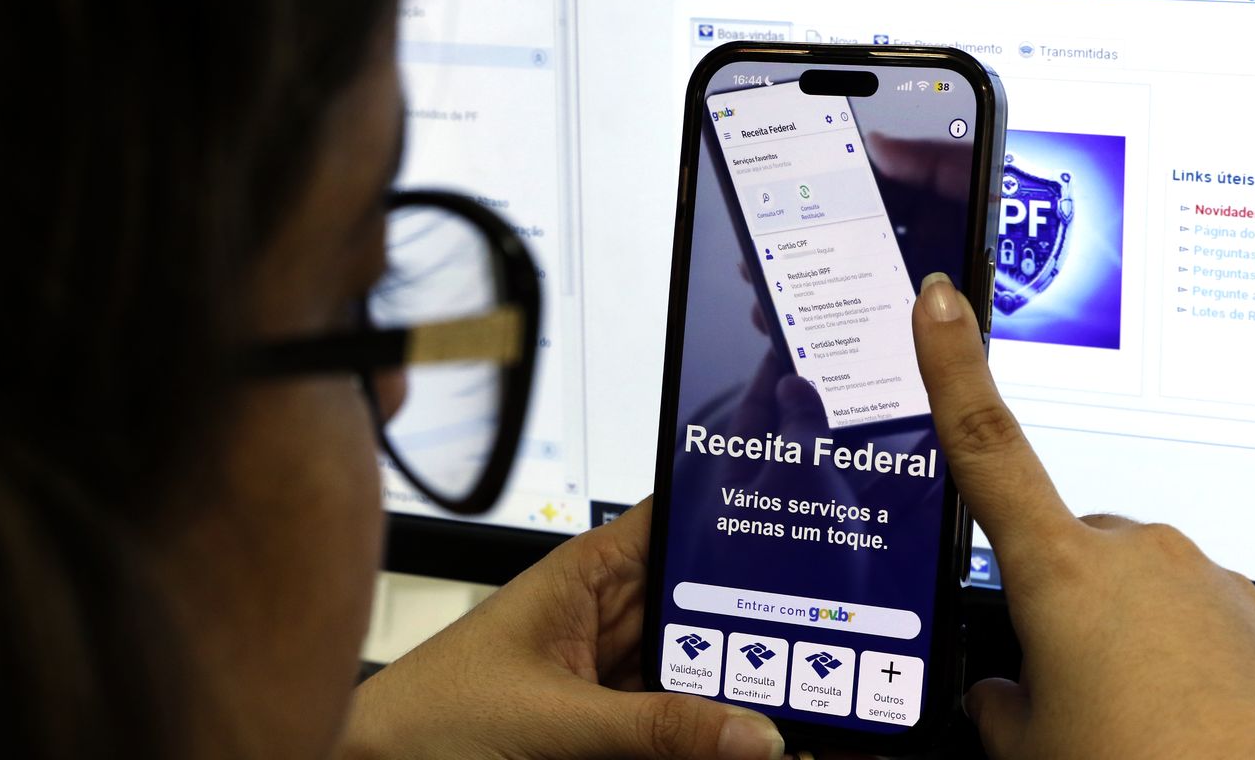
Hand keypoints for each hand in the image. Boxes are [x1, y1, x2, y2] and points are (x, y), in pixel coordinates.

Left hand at [341, 497, 784, 759]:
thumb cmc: (425, 717)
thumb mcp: (551, 717)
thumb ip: (655, 727)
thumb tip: (751, 732)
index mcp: (584, 573)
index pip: (677, 521)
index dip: (736, 517)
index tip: (807, 529)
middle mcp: (605, 616)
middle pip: (705, 607)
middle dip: (760, 623)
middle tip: (829, 642)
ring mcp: (610, 674)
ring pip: (699, 670)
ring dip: (742, 683)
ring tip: (805, 698)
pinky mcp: (609, 725)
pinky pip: (678, 722)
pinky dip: (712, 730)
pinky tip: (750, 737)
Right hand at [910, 273, 1254, 758]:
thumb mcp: (1029, 750)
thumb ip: (1000, 705)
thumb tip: (1003, 696)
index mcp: (1061, 572)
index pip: (985, 445)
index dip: (952, 367)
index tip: (938, 303)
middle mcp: (1139, 557)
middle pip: (1071, 553)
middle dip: (1059, 606)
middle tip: (1064, 689)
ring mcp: (1212, 583)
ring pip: (1141, 594)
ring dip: (1125, 640)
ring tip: (1130, 724)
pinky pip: (1204, 624)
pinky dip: (1185, 663)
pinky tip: (1184, 724)